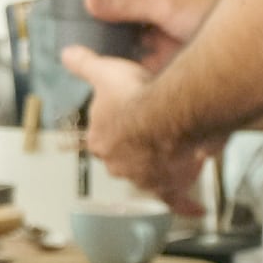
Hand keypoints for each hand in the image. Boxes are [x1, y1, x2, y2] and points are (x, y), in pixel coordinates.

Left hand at [59, 43, 211, 211]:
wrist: (168, 113)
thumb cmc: (135, 95)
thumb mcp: (104, 72)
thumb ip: (84, 64)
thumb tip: (67, 54)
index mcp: (100, 141)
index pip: (103, 137)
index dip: (116, 125)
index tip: (128, 114)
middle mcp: (118, 164)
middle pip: (125, 158)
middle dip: (138, 147)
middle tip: (153, 131)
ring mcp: (143, 177)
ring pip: (149, 175)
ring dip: (160, 165)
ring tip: (174, 151)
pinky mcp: (169, 184)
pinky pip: (177, 198)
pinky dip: (186, 204)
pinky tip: (195, 208)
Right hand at [81, 0, 218, 75]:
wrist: (236, 52)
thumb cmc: (209, 15)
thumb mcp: (163, 6)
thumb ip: (126, 5)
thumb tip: (90, 0)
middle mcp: (158, 10)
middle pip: (124, 11)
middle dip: (105, 15)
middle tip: (75, 16)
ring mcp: (159, 34)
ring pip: (128, 36)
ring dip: (111, 39)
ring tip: (82, 40)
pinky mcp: (160, 58)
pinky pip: (135, 60)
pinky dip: (121, 62)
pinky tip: (103, 63)